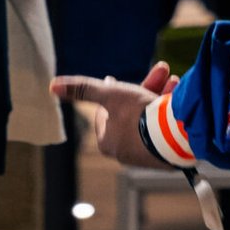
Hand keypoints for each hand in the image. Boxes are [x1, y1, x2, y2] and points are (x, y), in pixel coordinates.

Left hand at [50, 59, 171, 166]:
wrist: (175, 135)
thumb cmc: (137, 115)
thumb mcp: (110, 95)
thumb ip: (83, 90)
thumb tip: (52, 86)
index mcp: (107, 142)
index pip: (106, 113)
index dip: (114, 93)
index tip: (120, 80)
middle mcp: (125, 152)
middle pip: (132, 114)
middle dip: (146, 89)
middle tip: (161, 73)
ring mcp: (148, 155)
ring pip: (151, 120)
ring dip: (161, 97)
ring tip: (174, 81)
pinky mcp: (168, 156)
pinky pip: (166, 129)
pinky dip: (170, 113)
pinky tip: (178, 100)